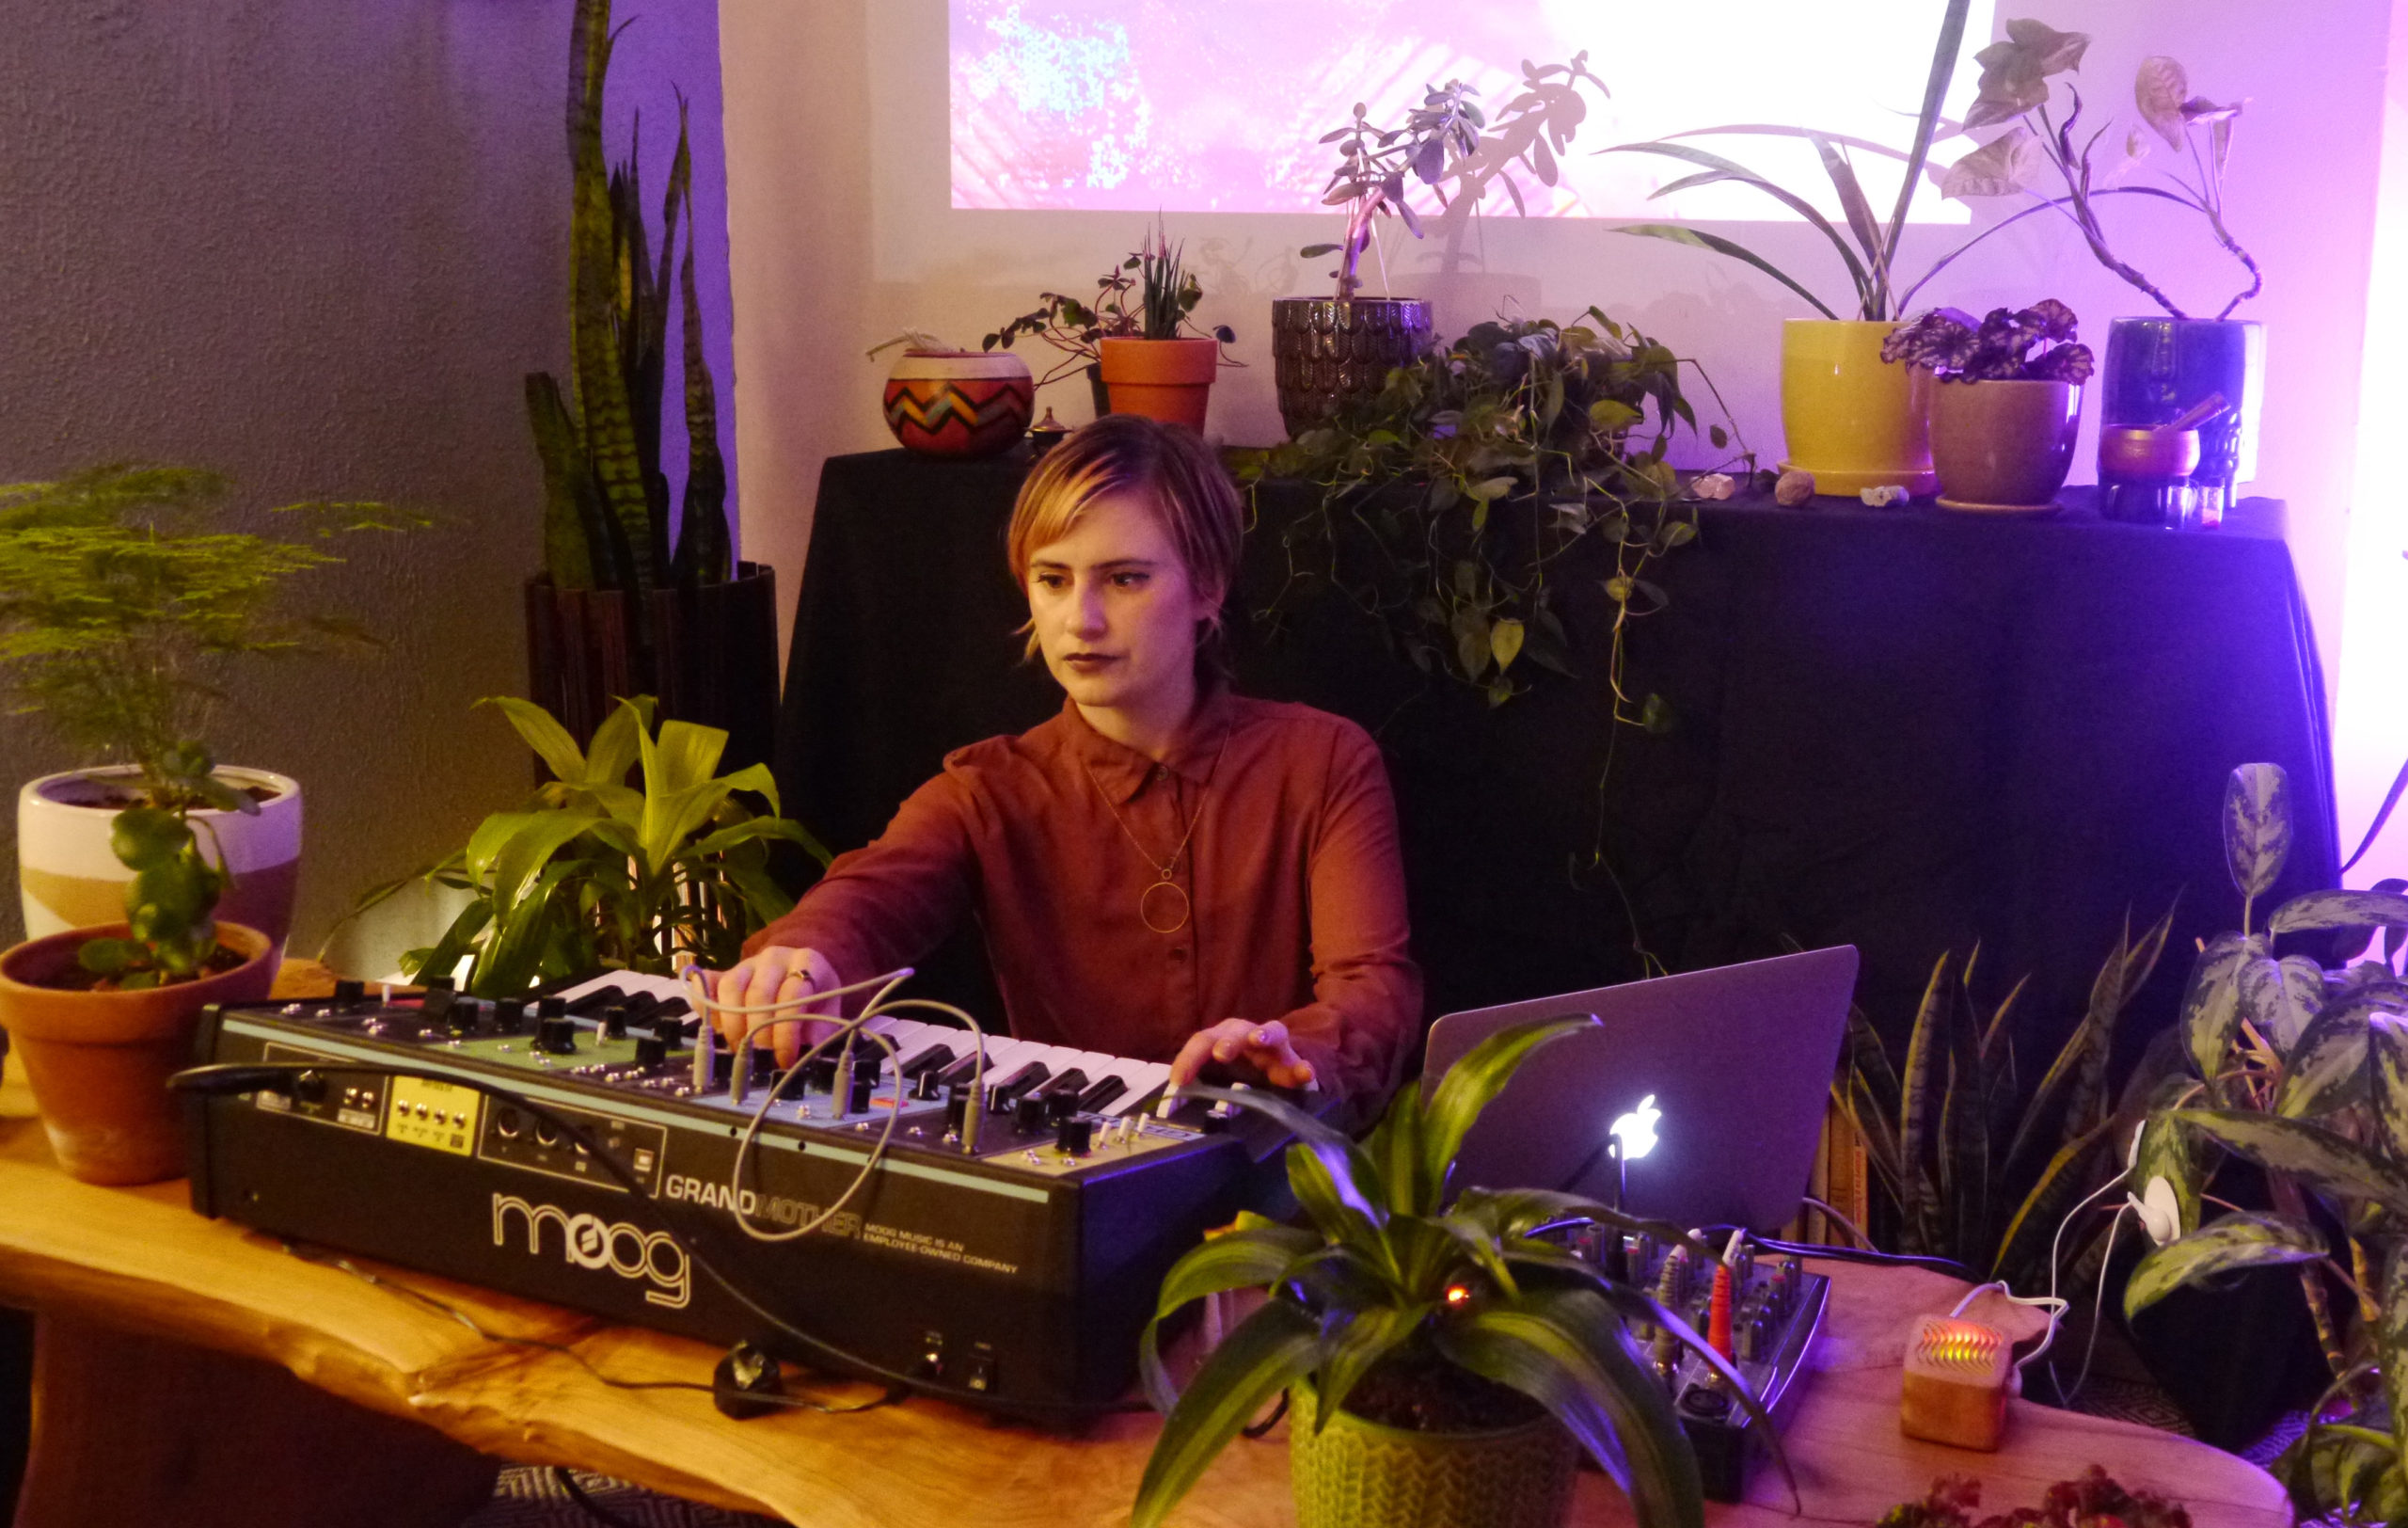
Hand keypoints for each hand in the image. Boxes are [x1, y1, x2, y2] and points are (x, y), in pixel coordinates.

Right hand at [708, 946, 841, 1067]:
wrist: (800, 975)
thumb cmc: (815, 998)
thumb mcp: (827, 1011)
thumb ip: (820, 1029)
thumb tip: (809, 1051)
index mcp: (807, 962)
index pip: (792, 994)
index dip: (786, 1031)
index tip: (784, 1058)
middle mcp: (775, 957)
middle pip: (759, 993)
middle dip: (757, 1032)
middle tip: (760, 1056)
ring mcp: (748, 962)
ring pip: (731, 988)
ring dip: (732, 1024)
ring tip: (739, 1048)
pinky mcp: (725, 971)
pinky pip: (708, 983)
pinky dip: (704, 1004)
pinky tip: (710, 1026)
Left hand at [1169, 1018, 1316, 1091]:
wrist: (1281, 1079)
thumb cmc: (1243, 1074)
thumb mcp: (1219, 1078)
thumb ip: (1200, 1085)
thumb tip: (1176, 1099)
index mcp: (1224, 1038)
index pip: (1203, 1041)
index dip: (1189, 1058)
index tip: (1179, 1079)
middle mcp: (1248, 1035)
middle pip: (1235, 1031)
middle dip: (1227, 1040)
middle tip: (1220, 1053)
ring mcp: (1275, 1047)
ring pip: (1272, 1032)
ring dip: (1264, 1033)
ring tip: (1258, 1040)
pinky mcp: (1295, 1063)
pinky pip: (1301, 1063)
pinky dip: (1302, 1067)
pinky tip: (1304, 1072)